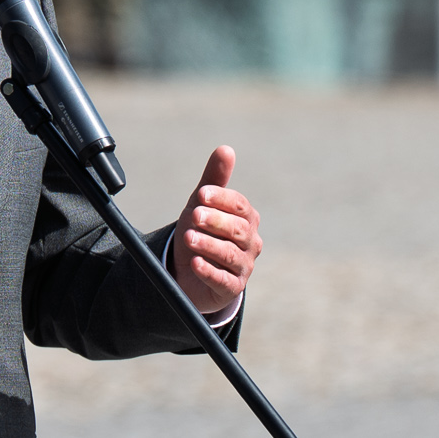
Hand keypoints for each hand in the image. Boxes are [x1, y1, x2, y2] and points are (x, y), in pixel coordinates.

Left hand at [171, 146, 261, 315]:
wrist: (188, 271)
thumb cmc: (200, 231)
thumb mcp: (202, 205)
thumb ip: (214, 179)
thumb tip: (225, 149)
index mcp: (247, 218)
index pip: (239, 205)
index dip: (221, 199)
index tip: (201, 194)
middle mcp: (250, 241)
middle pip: (237, 229)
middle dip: (215, 221)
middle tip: (193, 215)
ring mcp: (243, 266)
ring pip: (230, 254)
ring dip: (209, 245)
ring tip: (189, 238)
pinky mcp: (232, 288)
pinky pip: (223, 280)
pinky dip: (209, 271)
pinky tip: (195, 263)